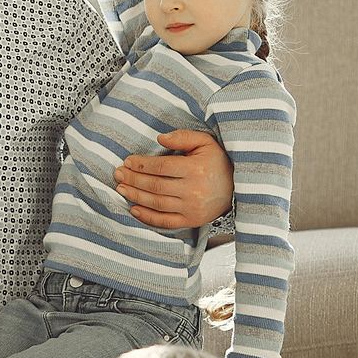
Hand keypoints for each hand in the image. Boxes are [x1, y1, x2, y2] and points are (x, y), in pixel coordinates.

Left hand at [115, 130, 233, 229]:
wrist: (239, 188)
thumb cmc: (219, 162)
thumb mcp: (206, 143)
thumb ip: (183, 137)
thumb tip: (160, 139)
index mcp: (196, 169)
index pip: (161, 167)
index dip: (141, 164)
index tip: (127, 161)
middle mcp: (193, 190)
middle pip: (155, 185)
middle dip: (133, 179)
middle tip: (118, 174)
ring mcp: (192, 208)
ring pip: (157, 203)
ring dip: (135, 196)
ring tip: (121, 188)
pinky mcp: (191, 221)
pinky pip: (165, 221)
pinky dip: (147, 217)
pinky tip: (134, 209)